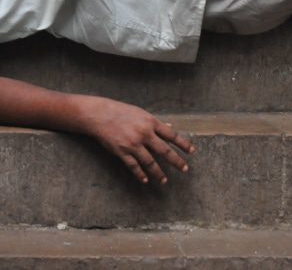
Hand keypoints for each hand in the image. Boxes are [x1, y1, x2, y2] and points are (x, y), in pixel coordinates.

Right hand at [79, 97, 194, 184]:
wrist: (99, 115)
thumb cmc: (120, 111)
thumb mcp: (140, 113)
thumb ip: (155, 122)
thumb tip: (171, 127)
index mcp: (150, 122)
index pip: (171, 135)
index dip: (183, 144)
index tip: (192, 151)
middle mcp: (144, 134)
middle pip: (164, 151)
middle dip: (176, 161)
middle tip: (184, 169)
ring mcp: (133, 144)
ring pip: (150, 162)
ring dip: (159, 172)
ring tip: (164, 180)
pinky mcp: (122, 152)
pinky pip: (134, 166)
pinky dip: (140, 174)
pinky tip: (146, 180)